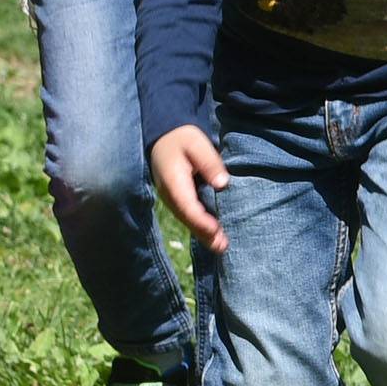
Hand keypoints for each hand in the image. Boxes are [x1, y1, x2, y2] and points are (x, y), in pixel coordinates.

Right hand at [150, 123, 229, 252]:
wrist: (164, 138)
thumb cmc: (182, 139)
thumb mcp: (197, 144)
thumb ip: (210, 162)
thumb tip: (222, 183)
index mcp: (173, 181)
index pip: (187, 205)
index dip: (201, 220)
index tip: (216, 230)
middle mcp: (170, 195)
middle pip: (188, 219)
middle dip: (205, 234)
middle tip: (222, 247)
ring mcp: (172, 199)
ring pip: (188, 220)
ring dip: (204, 234)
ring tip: (221, 247)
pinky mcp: (178, 200)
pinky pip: (189, 216)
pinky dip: (201, 227)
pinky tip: (214, 236)